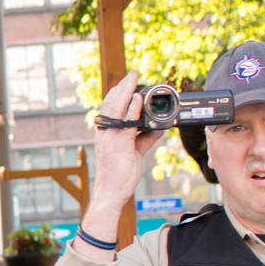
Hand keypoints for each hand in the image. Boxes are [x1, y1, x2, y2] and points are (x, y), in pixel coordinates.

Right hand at [87, 72, 170, 211]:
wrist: (112, 192)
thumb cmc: (120, 174)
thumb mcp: (136, 152)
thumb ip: (146, 138)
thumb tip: (158, 128)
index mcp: (108, 133)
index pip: (111, 107)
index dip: (120, 93)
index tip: (129, 81)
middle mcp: (105, 132)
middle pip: (111, 103)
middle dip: (122, 87)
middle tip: (132, 74)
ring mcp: (109, 138)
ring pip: (116, 109)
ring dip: (125, 91)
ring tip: (133, 78)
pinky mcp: (117, 144)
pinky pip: (125, 123)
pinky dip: (131, 109)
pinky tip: (137, 99)